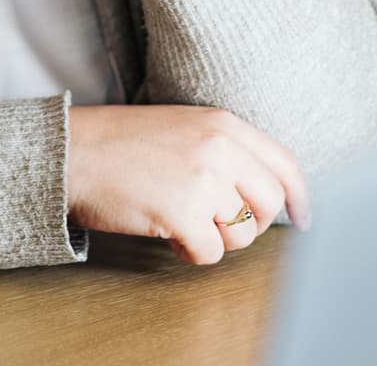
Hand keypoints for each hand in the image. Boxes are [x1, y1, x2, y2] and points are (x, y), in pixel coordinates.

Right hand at [66, 105, 310, 264]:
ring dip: (215, 237)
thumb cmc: (121, 143)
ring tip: (182, 220)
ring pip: (242, 234)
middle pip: (269, 205)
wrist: (73, 151)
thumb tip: (266, 194)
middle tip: (218, 224)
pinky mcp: (182, 212)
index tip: (303, 219)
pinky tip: (167, 232)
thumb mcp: (184, 127)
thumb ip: (226, 150)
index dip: (300, 197)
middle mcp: (220, 148)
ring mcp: (203, 180)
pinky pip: (210, 252)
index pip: (284, 164)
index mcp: (223, 124)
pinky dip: (189, 251)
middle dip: (250, 224)